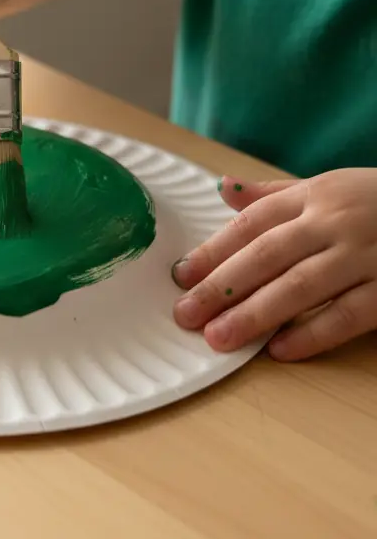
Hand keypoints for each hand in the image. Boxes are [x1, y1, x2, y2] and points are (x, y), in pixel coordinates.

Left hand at [171, 169, 376, 360]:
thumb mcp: (328, 187)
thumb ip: (274, 195)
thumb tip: (222, 188)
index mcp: (314, 196)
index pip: (252, 224)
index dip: (213, 250)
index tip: (180, 276)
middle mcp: (335, 222)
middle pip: (267, 255)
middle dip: (221, 287)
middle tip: (186, 314)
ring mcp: (366, 256)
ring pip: (301, 286)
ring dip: (255, 314)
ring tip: (219, 337)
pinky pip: (349, 314)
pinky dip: (313, 333)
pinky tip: (280, 350)